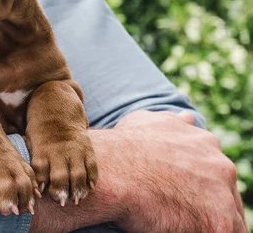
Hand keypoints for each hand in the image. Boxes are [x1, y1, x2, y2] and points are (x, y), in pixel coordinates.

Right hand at [114, 110, 246, 232]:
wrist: (112, 169)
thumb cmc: (124, 147)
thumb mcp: (148, 121)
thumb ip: (174, 122)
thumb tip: (187, 118)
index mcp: (206, 143)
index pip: (213, 169)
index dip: (196, 183)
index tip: (178, 190)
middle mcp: (221, 166)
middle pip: (224, 193)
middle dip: (204, 202)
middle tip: (176, 207)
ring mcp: (223, 195)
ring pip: (225, 216)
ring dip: (204, 219)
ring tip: (173, 220)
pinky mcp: (219, 223)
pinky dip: (200, 231)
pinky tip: (176, 228)